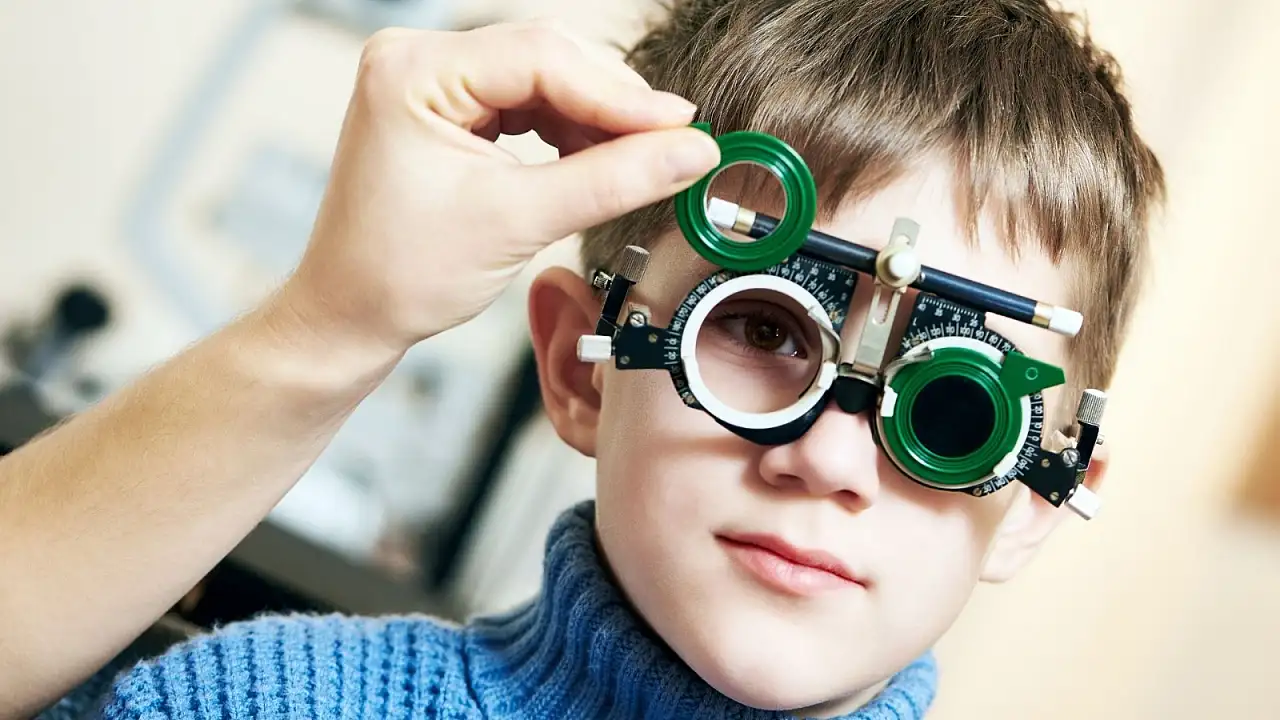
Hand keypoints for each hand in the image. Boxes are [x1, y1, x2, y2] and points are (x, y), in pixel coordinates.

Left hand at [280, 21, 720, 354]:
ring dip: (596, 119)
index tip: (680, 126)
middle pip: (546, 59)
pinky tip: (599, 161)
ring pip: (544, 79)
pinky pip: (527, 101)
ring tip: (642, 159)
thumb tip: (691, 152)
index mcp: (412, 72)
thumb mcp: (517, 223)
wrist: (351, 313)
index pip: (539, 57)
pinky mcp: (448, 106)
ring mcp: (431, 80)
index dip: (619, 93)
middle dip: (612, 105)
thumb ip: (610, 182)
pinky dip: (569, 130)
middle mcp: (417, 60)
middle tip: (675, 143)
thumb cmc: (401, 274)